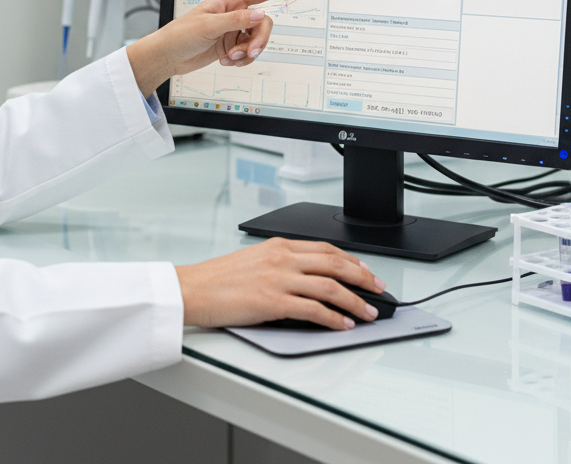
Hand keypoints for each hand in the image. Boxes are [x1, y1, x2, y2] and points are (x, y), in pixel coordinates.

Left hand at [125, 0, 311, 96]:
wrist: (168, 56)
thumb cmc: (181, 34)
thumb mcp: (209, 26)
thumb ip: (236, 20)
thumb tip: (260, 15)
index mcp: (229, 0)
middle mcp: (235, 13)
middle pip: (264, 23)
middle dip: (259, 40)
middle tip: (248, 53)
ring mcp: (234, 30)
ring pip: (258, 40)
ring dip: (248, 53)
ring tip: (231, 58)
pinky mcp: (232, 46)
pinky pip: (249, 53)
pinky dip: (241, 60)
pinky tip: (226, 62)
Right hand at [175, 238, 386, 329]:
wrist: (193, 289)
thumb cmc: (216, 279)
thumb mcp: (251, 260)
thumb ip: (278, 265)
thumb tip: (305, 281)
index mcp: (276, 245)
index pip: (323, 248)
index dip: (350, 259)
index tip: (363, 270)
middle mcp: (281, 258)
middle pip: (334, 263)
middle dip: (361, 276)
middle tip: (377, 288)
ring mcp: (278, 279)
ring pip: (330, 286)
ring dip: (354, 300)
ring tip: (368, 312)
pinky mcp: (273, 302)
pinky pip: (313, 309)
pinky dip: (333, 318)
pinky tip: (343, 324)